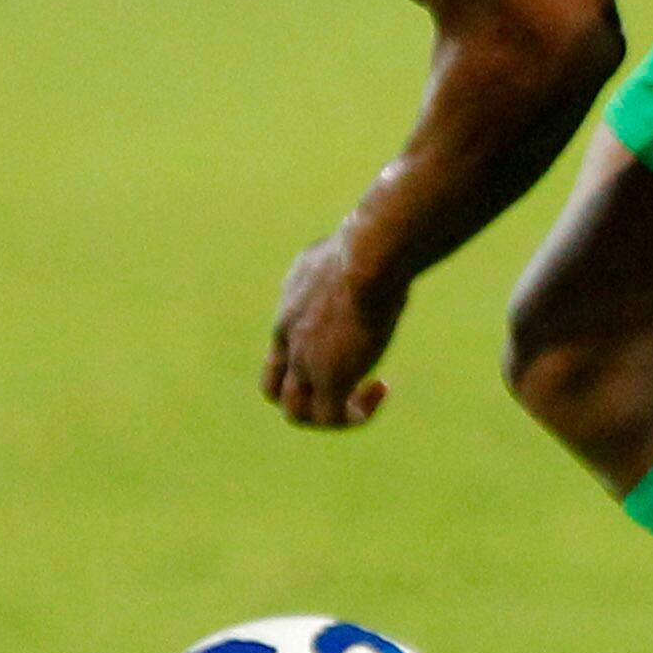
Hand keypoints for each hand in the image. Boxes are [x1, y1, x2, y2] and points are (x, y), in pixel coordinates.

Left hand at [265, 229, 402, 428]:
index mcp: (291, 301)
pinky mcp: (329, 377)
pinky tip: (381, 390)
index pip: (282, 342)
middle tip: (346, 387)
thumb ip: (355, 250)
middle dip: (305, 397)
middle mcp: (287, 334)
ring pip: (296, 413)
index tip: (350, 342)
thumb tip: (370, 235)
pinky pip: (332, 417)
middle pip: (271, 387)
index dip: (309, 355)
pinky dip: (355, 415)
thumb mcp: (353, 242)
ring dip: (330, 415)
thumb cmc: (374, 239)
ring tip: (366, 395)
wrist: (370, 252)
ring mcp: (305, 359)